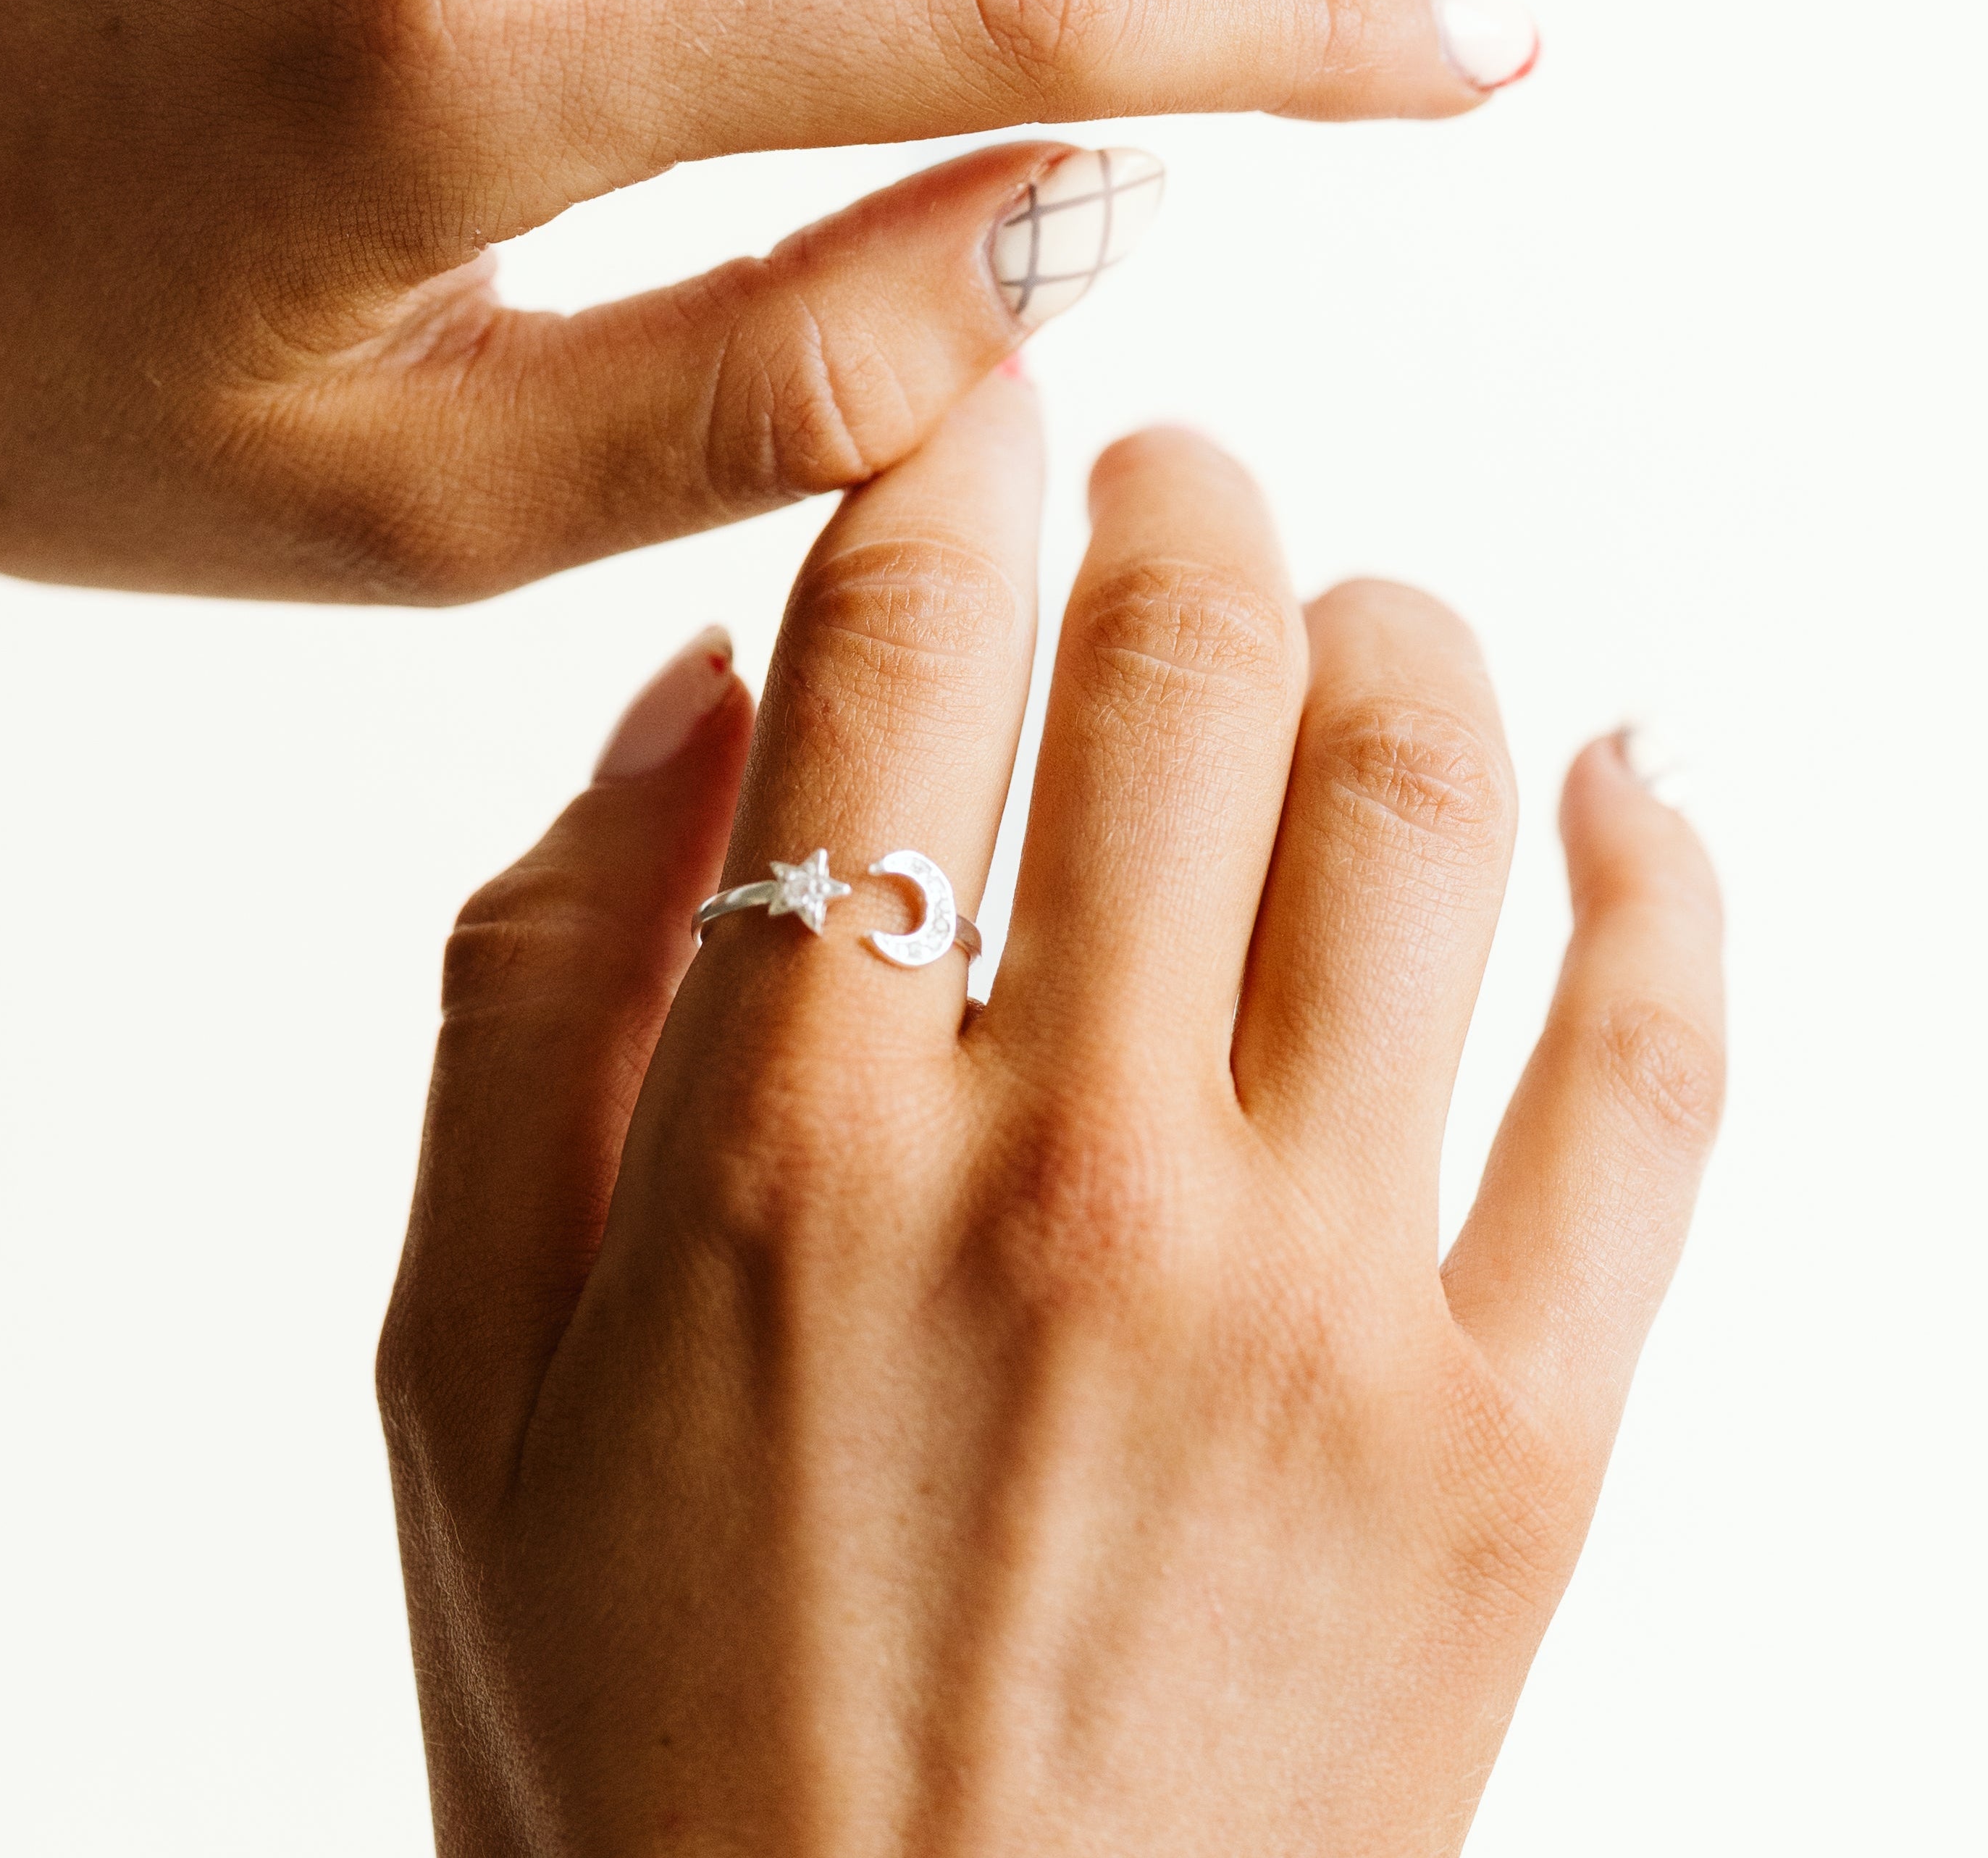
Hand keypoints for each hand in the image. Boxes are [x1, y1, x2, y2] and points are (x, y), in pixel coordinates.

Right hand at [382, 384, 1720, 1853]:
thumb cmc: (634, 1742)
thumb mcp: (455, 1368)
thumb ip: (527, 989)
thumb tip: (688, 698)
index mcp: (786, 1140)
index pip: (902, 643)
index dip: (938, 458)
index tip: (959, 398)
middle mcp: (1076, 1174)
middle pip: (1184, 669)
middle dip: (1168, 498)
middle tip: (1148, 470)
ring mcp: (1330, 1307)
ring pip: (1427, 804)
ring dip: (1391, 629)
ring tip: (1338, 602)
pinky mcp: (1521, 1449)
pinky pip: (1658, 1083)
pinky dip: (1665, 876)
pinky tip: (1623, 777)